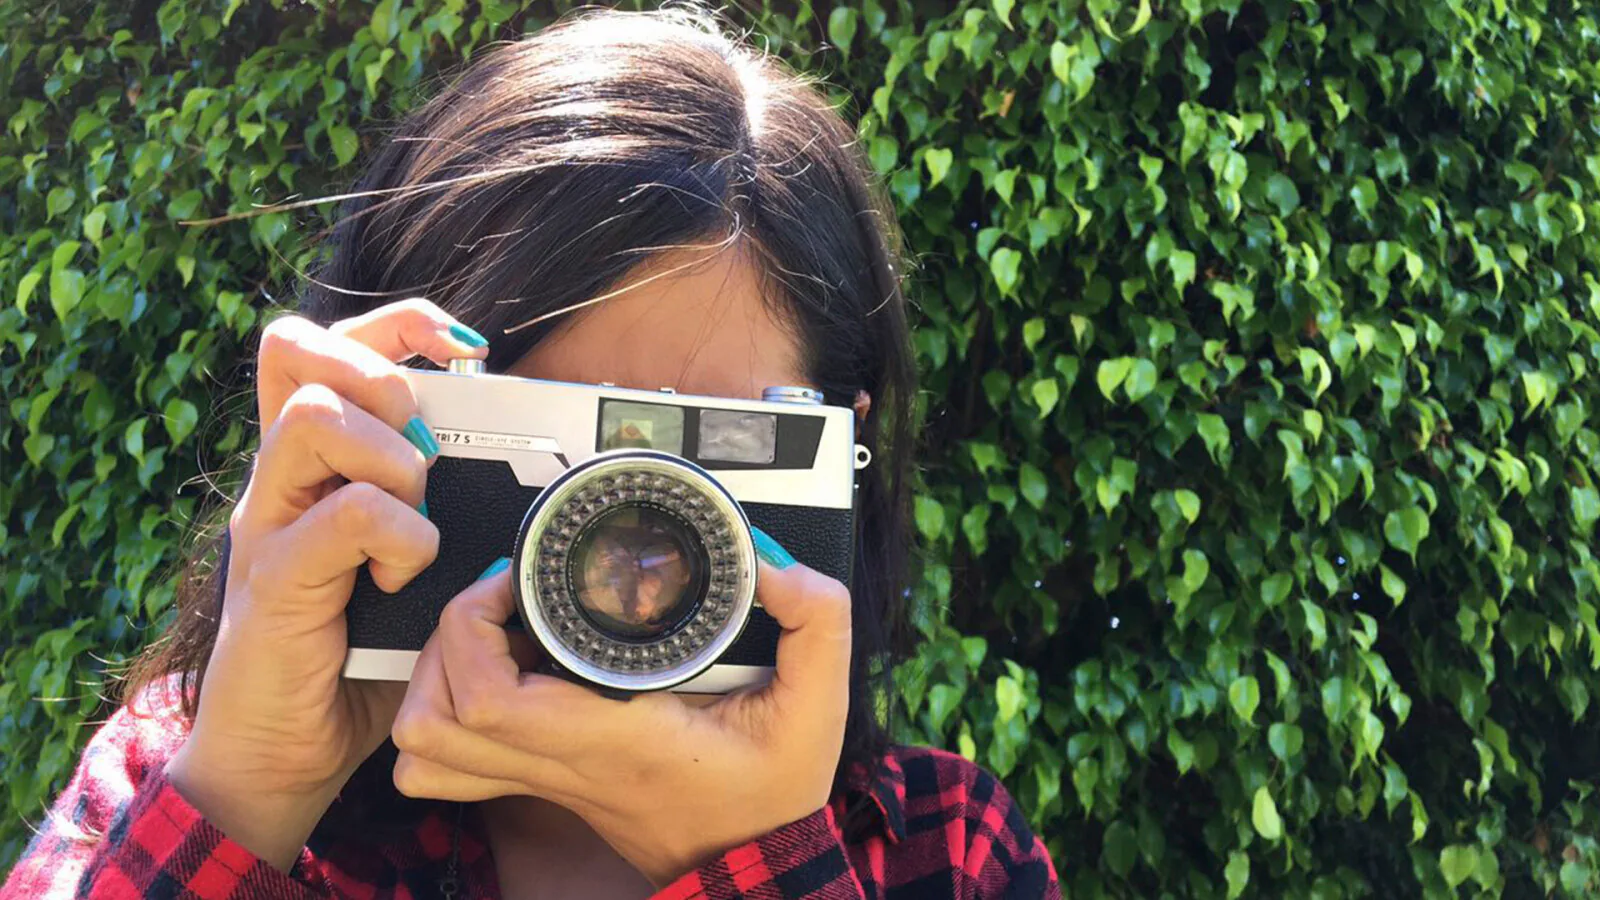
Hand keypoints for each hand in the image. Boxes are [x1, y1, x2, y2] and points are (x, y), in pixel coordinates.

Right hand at [166, 298, 487, 869]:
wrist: (280, 755)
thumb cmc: (352, 661)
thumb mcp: (407, 569)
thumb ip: (440, 516)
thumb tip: (526, 477)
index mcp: (310, 469)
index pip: (320, 348)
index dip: (393, 323)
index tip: (463, 345)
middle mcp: (279, 482)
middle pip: (294, 353)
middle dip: (378, 367)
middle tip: (421, 432)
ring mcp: (269, 525)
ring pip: (314, 420)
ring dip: (392, 454)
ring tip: (417, 509)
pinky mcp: (276, 581)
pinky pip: (345, 515)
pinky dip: (397, 534)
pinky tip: (404, 573)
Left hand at [389, 553, 851, 885]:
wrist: (756, 865)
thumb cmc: (773, 795)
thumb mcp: (817, 706)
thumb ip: (814, 622)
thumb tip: (769, 564)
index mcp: (614, 739)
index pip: (491, 699)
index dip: (475, 624)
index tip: (519, 577)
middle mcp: (564, 763)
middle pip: (436, 720)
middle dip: (448, 637)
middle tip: (503, 593)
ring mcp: (545, 780)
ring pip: (427, 749)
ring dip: (438, 679)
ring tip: (490, 628)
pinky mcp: (545, 783)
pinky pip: (452, 765)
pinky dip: (451, 714)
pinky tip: (500, 671)